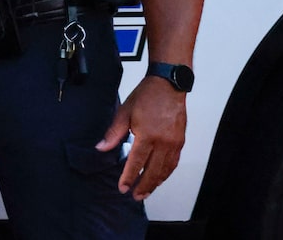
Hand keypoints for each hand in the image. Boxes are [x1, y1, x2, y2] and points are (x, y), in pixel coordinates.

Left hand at [96, 76, 187, 199]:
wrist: (168, 85)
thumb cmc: (146, 96)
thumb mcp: (124, 112)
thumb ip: (113, 133)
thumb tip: (102, 148)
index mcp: (147, 135)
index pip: (136, 162)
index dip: (129, 177)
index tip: (123, 187)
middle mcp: (163, 142)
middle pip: (153, 171)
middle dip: (144, 186)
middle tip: (135, 196)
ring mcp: (174, 143)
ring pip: (165, 170)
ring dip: (156, 182)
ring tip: (146, 191)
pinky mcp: (180, 141)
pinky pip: (174, 163)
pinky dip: (166, 173)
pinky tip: (160, 177)